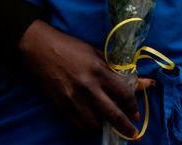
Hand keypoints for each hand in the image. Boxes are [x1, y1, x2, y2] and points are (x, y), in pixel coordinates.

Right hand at [18, 20, 141, 136]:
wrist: (41, 48)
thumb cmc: (71, 47)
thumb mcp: (95, 52)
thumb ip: (115, 69)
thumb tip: (140, 81)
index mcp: (99, 70)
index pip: (124, 93)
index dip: (133, 106)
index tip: (135, 113)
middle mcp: (88, 86)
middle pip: (113, 115)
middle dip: (126, 128)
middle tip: (133, 134)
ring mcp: (73, 98)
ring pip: (95, 124)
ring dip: (103, 125)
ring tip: (105, 121)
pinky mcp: (61, 105)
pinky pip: (79, 126)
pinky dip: (86, 126)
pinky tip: (89, 120)